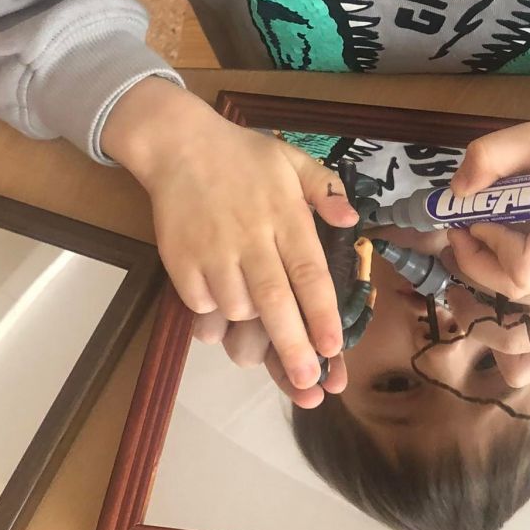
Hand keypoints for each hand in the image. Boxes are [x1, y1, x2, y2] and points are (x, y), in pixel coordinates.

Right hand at [102, 78, 357, 389]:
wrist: (178, 144)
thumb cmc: (243, 155)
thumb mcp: (292, 159)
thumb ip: (326, 188)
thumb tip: (351, 218)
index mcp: (284, 216)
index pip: (309, 274)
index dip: (322, 315)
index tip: (334, 349)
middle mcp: (250, 238)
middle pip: (274, 303)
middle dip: (293, 348)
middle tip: (307, 384)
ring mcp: (212, 251)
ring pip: (236, 309)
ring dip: (250, 327)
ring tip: (259, 325)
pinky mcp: (180, 260)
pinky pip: (201, 303)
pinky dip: (213, 311)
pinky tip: (222, 298)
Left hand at [442, 182, 529, 387]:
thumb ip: (488, 157)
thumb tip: (454, 194)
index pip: (520, 274)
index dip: (482, 255)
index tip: (470, 224)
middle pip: (513, 310)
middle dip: (469, 280)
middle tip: (454, 246)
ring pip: (521, 351)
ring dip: (480, 325)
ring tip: (461, 289)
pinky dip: (508, 349)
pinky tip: (491, 312)